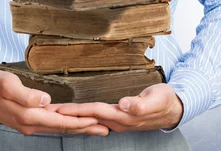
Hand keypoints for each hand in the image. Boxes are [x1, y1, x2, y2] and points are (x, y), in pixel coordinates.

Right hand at [0, 70, 109, 135]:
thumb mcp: (8, 84)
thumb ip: (26, 94)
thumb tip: (45, 100)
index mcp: (28, 116)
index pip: (60, 121)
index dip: (80, 122)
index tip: (97, 121)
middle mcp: (30, 124)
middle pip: (63, 128)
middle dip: (85, 128)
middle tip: (105, 129)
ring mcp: (28, 123)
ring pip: (58, 127)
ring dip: (78, 128)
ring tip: (95, 127)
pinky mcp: (26, 119)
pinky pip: (50, 124)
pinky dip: (66, 124)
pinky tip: (72, 122)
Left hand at [53, 83, 182, 131]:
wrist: (174, 109)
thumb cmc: (165, 101)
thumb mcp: (157, 99)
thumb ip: (141, 103)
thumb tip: (125, 105)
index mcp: (124, 115)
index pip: (95, 112)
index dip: (77, 111)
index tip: (59, 110)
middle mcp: (117, 121)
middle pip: (87, 118)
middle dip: (67, 116)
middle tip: (46, 112)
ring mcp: (116, 121)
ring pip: (89, 119)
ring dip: (71, 117)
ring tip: (53, 113)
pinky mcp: (117, 118)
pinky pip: (94, 117)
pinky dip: (81, 116)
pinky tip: (72, 115)